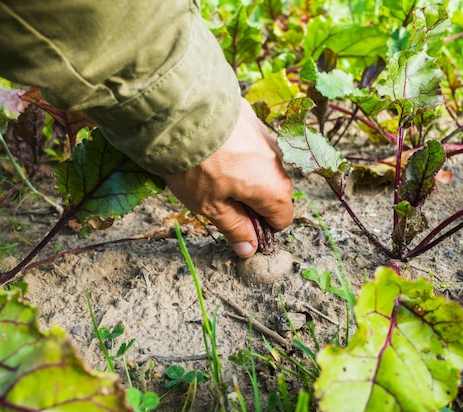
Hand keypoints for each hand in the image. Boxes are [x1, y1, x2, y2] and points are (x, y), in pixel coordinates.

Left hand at [163, 98, 292, 257]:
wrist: (180, 111)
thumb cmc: (196, 164)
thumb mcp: (210, 205)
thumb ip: (234, 228)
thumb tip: (249, 249)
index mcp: (273, 188)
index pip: (282, 219)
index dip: (261, 229)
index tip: (238, 226)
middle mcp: (278, 160)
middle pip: (273, 191)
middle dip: (251, 200)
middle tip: (217, 199)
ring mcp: (266, 135)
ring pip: (261, 165)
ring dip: (243, 173)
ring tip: (209, 170)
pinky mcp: (251, 116)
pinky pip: (250, 141)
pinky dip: (236, 149)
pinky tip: (211, 147)